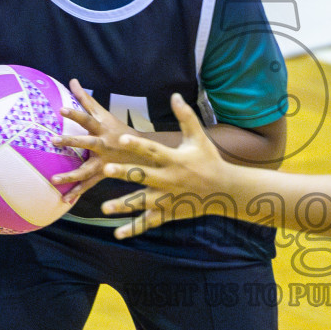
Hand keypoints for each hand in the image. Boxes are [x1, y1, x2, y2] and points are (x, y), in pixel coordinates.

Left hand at [49, 79, 146, 200]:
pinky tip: (65, 199)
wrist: (144, 152)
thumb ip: (86, 99)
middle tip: (53, 140)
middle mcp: (103, 145)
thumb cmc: (118, 129)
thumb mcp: (105, 113)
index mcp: (103, 128)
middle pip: (87, 142)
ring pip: (86, 169)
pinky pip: (89, 184)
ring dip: (70, 175)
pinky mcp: (103, 174)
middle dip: (71, 141)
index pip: (87, 118)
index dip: (75, 112)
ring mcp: (104, 161)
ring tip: (53, 180)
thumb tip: (72, 80)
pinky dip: (77, 191)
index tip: (61, 109)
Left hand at [97, 93, 233, 238]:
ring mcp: (168, 198)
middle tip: (106, 169)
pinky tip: (117, 234)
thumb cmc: (209, 160)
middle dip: (124, 174)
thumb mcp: (198, 138)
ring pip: (142, 202)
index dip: (138, 145)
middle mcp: (169, 179)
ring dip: (124, 205)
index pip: (153, 150)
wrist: (224, 189)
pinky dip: (133, 229)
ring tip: (105, 207)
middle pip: (143, 176)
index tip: (122, 139)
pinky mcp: (168, 212)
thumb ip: (186, 117)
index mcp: (174, 159)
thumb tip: (175, 95)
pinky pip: (149, 222)